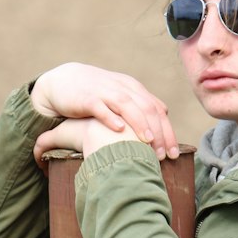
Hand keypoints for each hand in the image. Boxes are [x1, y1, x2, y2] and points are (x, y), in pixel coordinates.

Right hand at [29, 63, 178, 158]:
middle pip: (146, 108)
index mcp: (134, 89)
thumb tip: (162, 122)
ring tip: (148, 142)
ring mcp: (104, 91)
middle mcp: (123, 88)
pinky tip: (119, 130)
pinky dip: (110, 117)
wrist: (64, 81)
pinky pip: (100, 107)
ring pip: (127, 105)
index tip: (173, 154)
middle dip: (158, 132)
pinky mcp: (86, 98)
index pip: (157, 110)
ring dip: (139, 124)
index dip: (167, 132)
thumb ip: (140, 108)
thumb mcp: (121, 98)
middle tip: (162, 155)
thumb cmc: (97, 95)